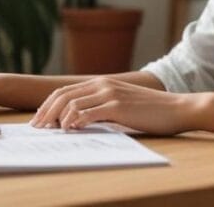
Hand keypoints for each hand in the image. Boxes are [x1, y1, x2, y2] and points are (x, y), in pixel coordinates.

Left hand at [30, 77, 198, 134]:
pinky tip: (70, 130)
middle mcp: (102, 84)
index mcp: (101, 82)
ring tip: (50, 131)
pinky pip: (89, 114)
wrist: (177, 108)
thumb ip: (102, 108)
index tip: (38, 119)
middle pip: (63, 95)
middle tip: (36, 127)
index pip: (65, 90)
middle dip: (46, 112)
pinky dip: (75, 122)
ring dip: (57, 119)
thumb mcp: (122, 104)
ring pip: (72, 104)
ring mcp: (110, 94)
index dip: (48, 105)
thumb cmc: (151, 110)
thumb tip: (79, 121)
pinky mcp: (118, 107)